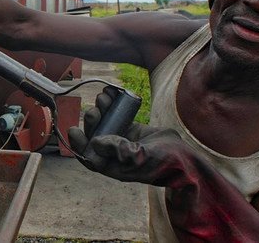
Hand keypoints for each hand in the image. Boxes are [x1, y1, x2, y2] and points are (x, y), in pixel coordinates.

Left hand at [67, 85, 190, 185]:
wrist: (184, 156)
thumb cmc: (164, 162)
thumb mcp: (141, 157)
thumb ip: (121, 150)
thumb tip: (97, 142)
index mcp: (113, 166)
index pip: (89, 156)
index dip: (79, 144)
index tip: (73, 130)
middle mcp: (114, 154)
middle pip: (95, 136)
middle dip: (92, 122)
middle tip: (95, 110)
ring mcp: (122, 140)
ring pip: (105, 123)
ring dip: (101, 110)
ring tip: (104, 97)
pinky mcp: (131, 129)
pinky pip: (117, 115)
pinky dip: (113, 105)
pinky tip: (111, 92)